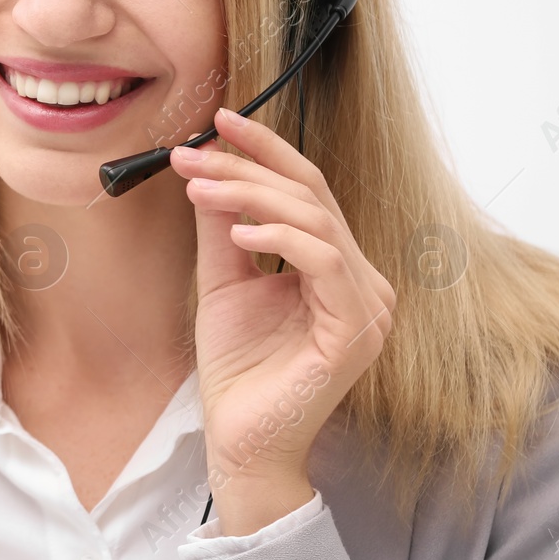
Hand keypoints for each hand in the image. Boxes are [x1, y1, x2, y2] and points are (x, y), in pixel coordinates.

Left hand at [168, 106, 395, 533]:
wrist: (241, 440)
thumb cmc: (238, 369)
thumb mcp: (223, 281)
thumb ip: (222, 227)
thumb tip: (207, 170)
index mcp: (337, 265)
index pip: (306, 189)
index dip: (265, 150)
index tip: (218, 119)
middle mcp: (361, 279)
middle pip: (311, 195)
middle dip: (247, 166)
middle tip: (192, 153)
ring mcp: (367, 305)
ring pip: (317, 219)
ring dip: (252, 196)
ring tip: (200, 189)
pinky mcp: (356, 330)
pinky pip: (325, 262)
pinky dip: (281, 239)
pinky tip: (239, 234)